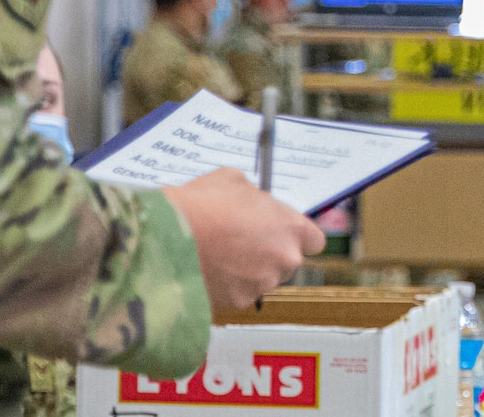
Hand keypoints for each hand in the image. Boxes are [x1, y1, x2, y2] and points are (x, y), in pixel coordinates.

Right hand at [161, 169, 324, 309]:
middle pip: (288, 261)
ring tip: (221, 255)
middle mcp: (284, 259)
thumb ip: (255, 197)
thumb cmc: (202, 204)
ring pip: (263, 278)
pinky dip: (229, 285)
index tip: (280, 231)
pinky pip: (240, 292)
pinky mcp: (239, 303)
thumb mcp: (233, 180)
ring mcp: (262, 284)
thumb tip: (254, 204)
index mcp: (290, 227)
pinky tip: (209, 269)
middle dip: (271, 252)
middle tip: (242, 241)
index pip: (314, 240)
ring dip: (250, 270)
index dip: (296, 236)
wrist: (169, 239)